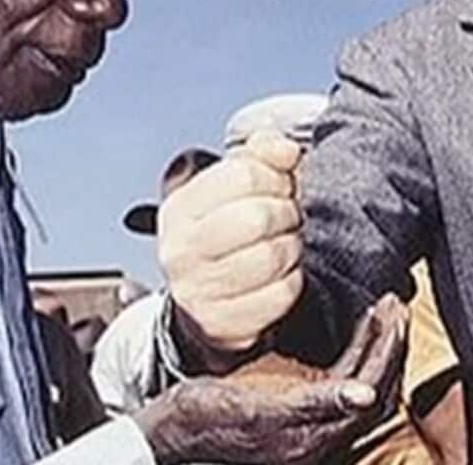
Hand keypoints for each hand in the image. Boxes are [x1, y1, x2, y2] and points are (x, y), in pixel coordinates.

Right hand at [134, 294, 407, 464]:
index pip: (367, 392)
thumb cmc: (200, 418)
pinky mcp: (296, 414)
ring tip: (382, 310)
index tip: (390, 313)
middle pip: (372, 389)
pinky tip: (355, 331)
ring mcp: (309, 426)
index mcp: (311, 438)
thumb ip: (312, 404)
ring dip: (376, 348)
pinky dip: (355, 355)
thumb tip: (364, 396)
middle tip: (394, 303)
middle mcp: (317, 436)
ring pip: (360, 386)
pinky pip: (341, 384)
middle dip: (388, 345)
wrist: (168, 433)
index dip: (385, 353)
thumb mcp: (255, 408)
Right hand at [158, 129, 304, 351]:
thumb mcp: (227, 189)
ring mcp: (198, 290)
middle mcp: (180, 249)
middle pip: (259, 217)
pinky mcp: (223, 323)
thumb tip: (286, 149)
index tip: (280, 186)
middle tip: (287, 217)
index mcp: (180, 208)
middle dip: (286, 213)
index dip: (276, 176)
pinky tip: (282, 274)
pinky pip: (281, 294)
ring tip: (284, 243)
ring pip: (273, 256)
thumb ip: (258, 157)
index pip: (243, 175)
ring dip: (292, 247)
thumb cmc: (223, 234)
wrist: (203, 303)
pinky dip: (292, 280)